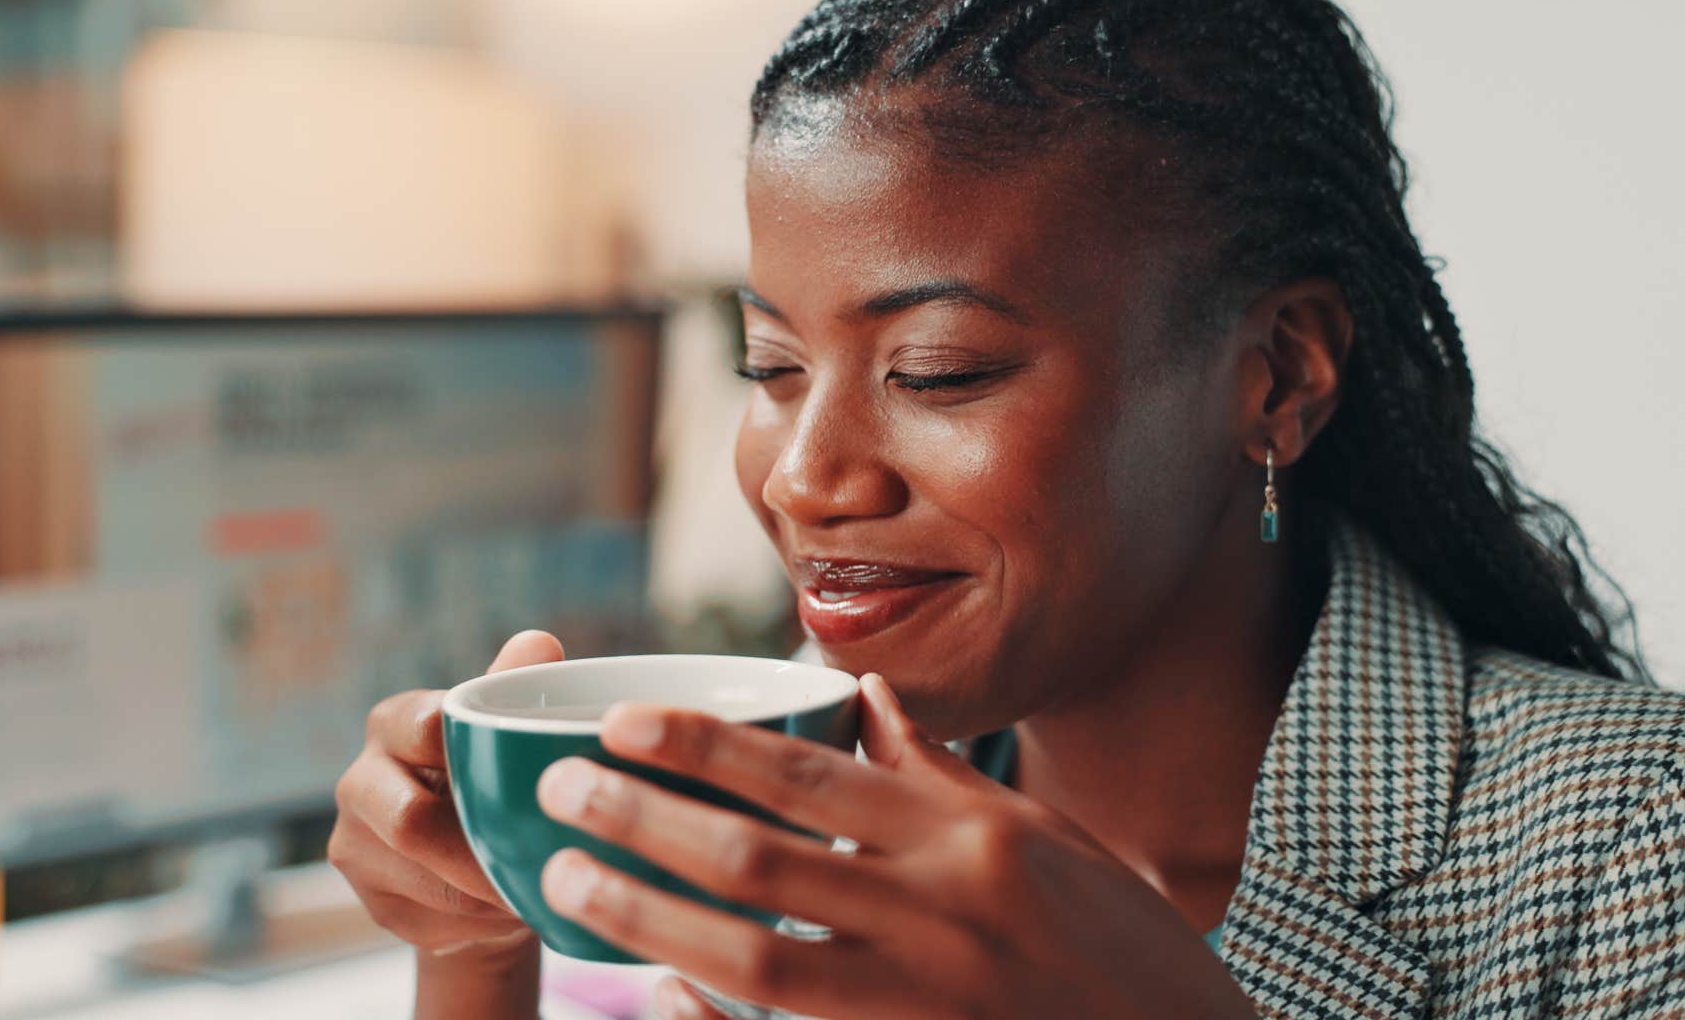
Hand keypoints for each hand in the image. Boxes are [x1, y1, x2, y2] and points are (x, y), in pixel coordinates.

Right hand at [330, 630, 563, 961]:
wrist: (470, 854)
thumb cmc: (492, 772)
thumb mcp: (504, 727)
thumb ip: (516, 685)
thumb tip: (540, 644)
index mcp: (394, 723)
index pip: (422, 728)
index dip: (467, 752)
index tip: (521, 774)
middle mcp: (359, 781)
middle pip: (410, 821)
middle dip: (481, 849)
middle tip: (543, 861)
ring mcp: (355, 846)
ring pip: (425, 880)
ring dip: (489, 890)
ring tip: (540, 886)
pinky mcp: (371, 903)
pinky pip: (430, 920)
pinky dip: (480, 921)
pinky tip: (509, 909)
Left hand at [532, 673, 1255, 1019]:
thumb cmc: (1123, 953)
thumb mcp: (1048, 842)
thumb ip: (944, 775)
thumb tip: (865, 695)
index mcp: (975, 837)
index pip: (810, 774)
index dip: (703, 745)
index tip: (622, 723)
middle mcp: (943, 911)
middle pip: (761, 856)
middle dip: (646, 817)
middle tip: (560, 789)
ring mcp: (926, 1001)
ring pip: (755, 953)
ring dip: (650, 913)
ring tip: (570, 881)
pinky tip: (652, 994)